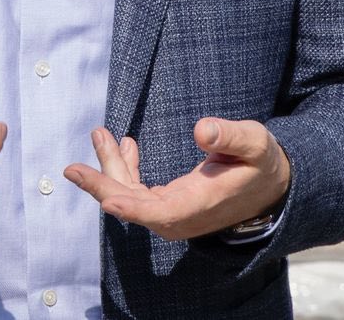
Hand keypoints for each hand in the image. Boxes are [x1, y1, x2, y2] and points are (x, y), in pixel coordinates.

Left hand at [63, 118, 290, 241]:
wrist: (271, 186)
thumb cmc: (261, 162)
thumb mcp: (254, 143)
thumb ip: (230, 137)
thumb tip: (202, 129)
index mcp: (201, 204)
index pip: (160, 213)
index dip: (132, 207)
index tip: (107, 198)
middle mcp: (182, 215)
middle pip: (134, 205)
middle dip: (103, 184)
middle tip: (72, 168)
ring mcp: (174, 212)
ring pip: (131, 196)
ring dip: (111, 169)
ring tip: (100, 134)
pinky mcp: (170, 204)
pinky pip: (138, 191)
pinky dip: (125, 169)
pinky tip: (124, 145)